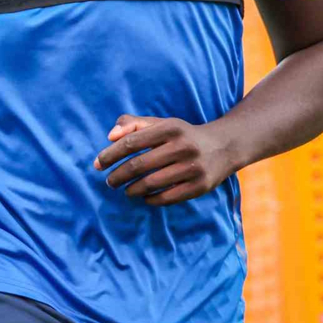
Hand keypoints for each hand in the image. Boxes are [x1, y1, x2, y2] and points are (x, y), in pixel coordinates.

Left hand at [93, 114, 234, 205]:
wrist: (224, 146)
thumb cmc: (182, 134)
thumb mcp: (161, 123)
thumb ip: (133, 124)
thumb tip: (110, 136)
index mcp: (169, 127)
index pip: (131, 142)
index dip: (111, 154)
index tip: (98, 164)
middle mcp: (182, 146)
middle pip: (139, 165)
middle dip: (118, 175)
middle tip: (109, 182)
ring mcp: (192, 168)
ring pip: (151, 184)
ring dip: (132, 189)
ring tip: (125, 190)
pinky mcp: (200, 186)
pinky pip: (167, 197)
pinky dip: (151, 199)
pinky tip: (144, 197)